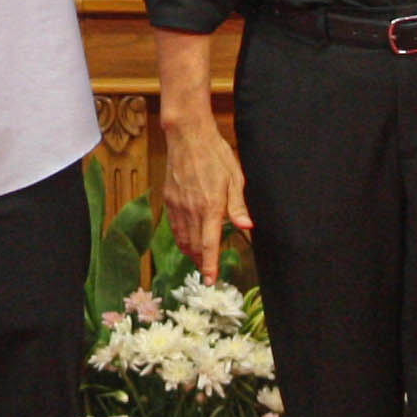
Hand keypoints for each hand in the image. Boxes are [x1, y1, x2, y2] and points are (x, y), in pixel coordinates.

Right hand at [155, 99, 249, 283]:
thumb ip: (238, 205)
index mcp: (211, 206)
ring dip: (191, 253)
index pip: (209, 243)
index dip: (210, 264)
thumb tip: (247, 227)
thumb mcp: (235, 177)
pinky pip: (174, 226)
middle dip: (201, 262)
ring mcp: (177, 204)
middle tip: (209, 271)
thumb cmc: (215, 153)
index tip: (210, 280)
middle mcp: (191, 209)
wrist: (187, 135)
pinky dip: (180, 238)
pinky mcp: (169, 198)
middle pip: (194, 246)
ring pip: (182, 238)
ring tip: (199, 260)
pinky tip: (186, 240)